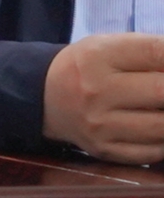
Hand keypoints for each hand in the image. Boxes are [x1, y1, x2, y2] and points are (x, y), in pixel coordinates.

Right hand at [44, 33, 163, 163]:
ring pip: (162, 126)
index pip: (155, 52)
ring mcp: (100, 124)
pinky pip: (153, 151)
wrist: (46, 97)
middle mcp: (96, 90)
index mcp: (97, 56)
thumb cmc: (88, 67)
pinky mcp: (105, 149)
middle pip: (163, 91)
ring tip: (161, 107)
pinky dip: (163, 140)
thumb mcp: (108, 47)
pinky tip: (158, 127)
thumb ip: (150, 52)